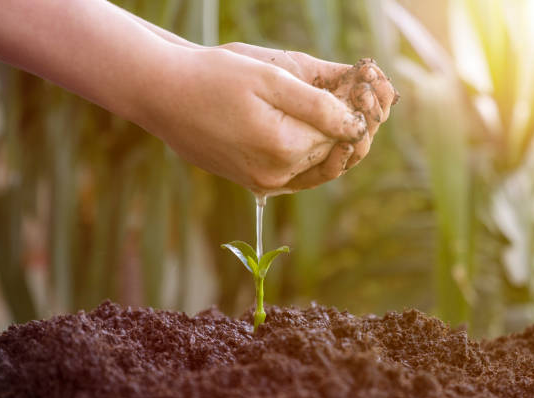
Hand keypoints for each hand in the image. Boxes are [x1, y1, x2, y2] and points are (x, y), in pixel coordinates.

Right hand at [137, 47, 367, 192]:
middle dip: (354, 128)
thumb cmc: (213, 78)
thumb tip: (356, 125)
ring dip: (337, 144)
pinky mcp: (252, 181)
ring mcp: (262, 183)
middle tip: (366, 98)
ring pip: (318, 168)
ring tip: (346, 114)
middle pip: (334, 155)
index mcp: (284, 149)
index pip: (342, 135)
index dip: (360, 111)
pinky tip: (320, 134)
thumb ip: (318, 104)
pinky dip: (314, 156)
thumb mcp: (270, 79)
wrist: (164, 95)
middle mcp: (275, 176)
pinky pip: (297, 175)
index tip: (369, 86)